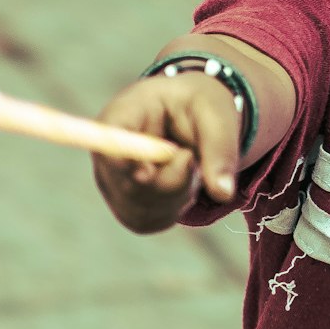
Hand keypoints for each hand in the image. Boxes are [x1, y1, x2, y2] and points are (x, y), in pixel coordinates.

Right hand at [93, 72, 241, 233]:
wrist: (193, 116)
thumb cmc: (201, 107)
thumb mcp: (217, 116)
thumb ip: (220, 151)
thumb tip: (222, 193)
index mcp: (125, 112)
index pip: (108, 140)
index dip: (123, 161)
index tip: (147, 173)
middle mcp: (107, 149)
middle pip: (127, 185)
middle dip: (172, 182)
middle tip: (191, 158)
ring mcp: (111, 180)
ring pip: (140, 209)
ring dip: (177, 196)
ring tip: (189, 166)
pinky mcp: (124, 204)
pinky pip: (147, 221)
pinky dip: (173, 208)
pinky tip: (180, 184)